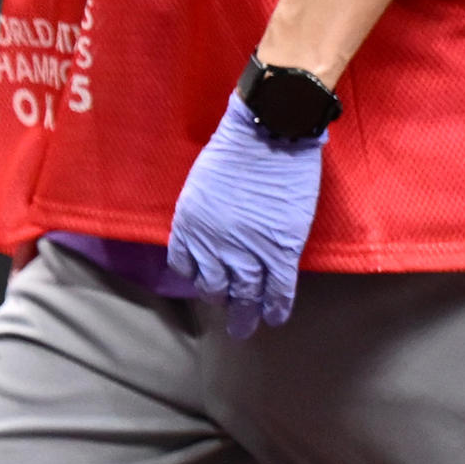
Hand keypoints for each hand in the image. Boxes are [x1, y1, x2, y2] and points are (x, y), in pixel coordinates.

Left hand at [163, 102, 324, 337]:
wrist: (268, 135)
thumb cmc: (234, 149)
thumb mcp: (201, 183)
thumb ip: (202, 212)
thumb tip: (211, 229)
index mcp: (188, 226)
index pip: (185, 265)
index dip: (197, 276)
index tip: (206, 281)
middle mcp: (212, 245)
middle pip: (213, 285)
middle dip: (220, 300)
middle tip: (227, 312)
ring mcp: (246, 250)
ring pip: (244, 294)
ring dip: (245, 314)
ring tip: (245, 328)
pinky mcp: (279, 250)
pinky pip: (277, 289)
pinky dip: (276, 307)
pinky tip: (275, 319)